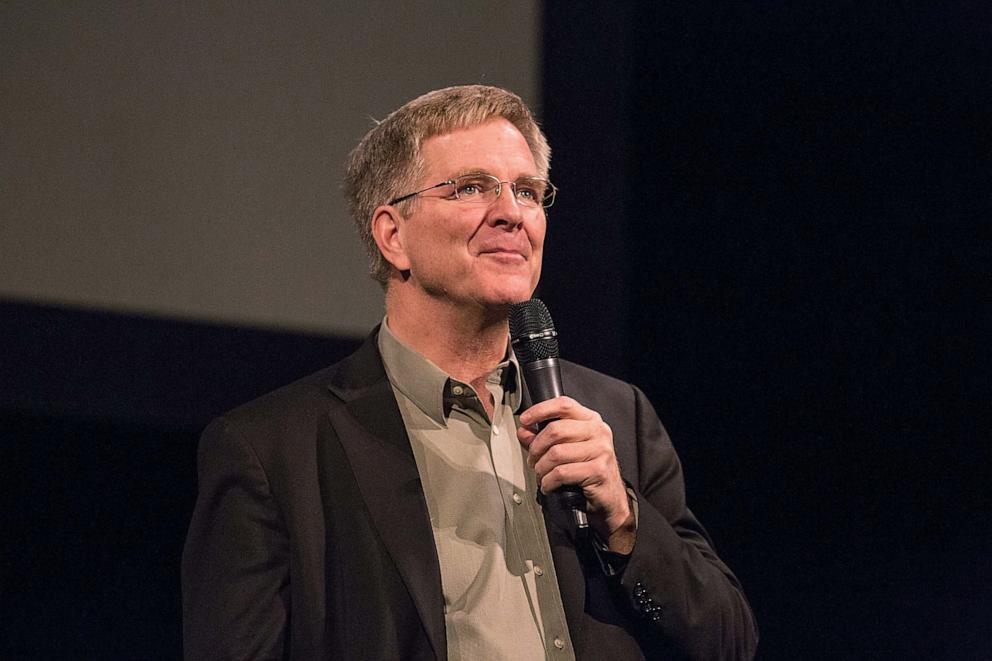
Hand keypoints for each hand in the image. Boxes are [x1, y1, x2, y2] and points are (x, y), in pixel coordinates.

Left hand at [517, 396, 634, 551]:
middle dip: (536, 448)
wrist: (609, 498)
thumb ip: (543, 438)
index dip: (541, 410)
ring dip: (541, 468)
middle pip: (556, 430)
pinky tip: (549, 485)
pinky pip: (562, 473)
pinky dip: (548, 481)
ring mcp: (601, 450)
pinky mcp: (598, 470)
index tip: (525, 420)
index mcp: (590, 420)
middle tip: (532, 460)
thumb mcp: (565, 449)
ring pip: (556, 453)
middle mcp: (598, 431)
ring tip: (541, 475)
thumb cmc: (587, 471)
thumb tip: (524, 432)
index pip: (564, 405)